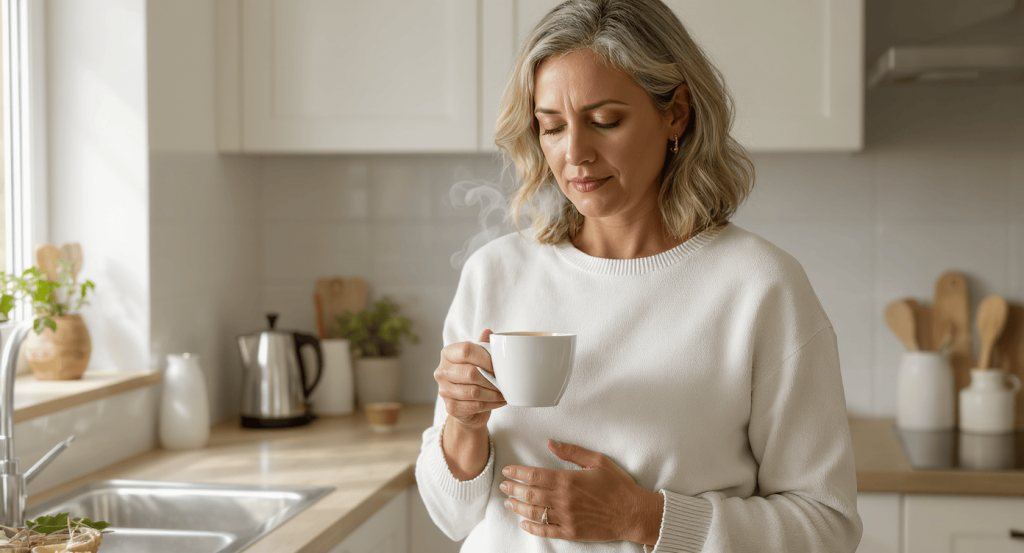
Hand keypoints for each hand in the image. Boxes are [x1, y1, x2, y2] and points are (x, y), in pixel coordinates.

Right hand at [434, 329, 505, 430]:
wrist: (466, 404)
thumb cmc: (473, 376)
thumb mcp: (478, 358)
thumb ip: (483, 346)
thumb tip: (489, 332)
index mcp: (448, 353)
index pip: (466, 350)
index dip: (486, 358)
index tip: (498, 366)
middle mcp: (442, 371)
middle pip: (470, 373)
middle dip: (492, 379)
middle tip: (504, 382)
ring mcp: (444, 390)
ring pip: (474, 392)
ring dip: (494, 394)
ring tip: (504, 393)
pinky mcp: (450, 407)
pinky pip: (475, 406)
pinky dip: (491, 404)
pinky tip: (499, 401)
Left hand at [500, 440, 663, 544]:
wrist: (633, 513)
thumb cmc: (618, 486)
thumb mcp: (598, 461)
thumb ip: (573, 451)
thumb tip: (552, 442)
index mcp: (568, 480)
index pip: (534, 475)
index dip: (517, 473)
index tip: (507, 471)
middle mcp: (564, 500)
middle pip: (529, 493)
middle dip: (512, 489)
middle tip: (503, 486)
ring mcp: (566, 518)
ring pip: (534, 512)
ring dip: (518, 506)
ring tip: (509, 502)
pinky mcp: (571, 532)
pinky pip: (546, 530)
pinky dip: (532, 527)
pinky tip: (524, 522)